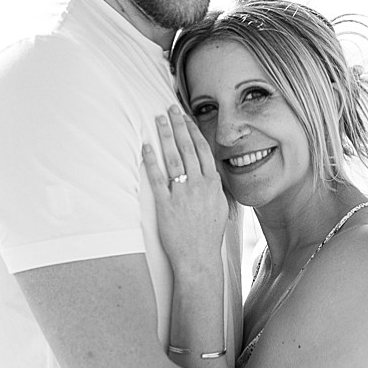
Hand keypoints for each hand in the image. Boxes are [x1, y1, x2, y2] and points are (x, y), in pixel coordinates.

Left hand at [142, 107, 228, 270]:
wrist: (199, 258)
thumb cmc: (208, 236)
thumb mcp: (221, 207)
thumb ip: (216, 188)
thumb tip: (211, 174)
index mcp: (213, 184)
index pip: (203, 150)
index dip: (194, 131)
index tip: (187, 118)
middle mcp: (199, 185)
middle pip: (188, 148)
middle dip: (179, 125)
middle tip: (170, 109)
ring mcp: (182, 194)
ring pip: (173, 158)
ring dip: (165, 136)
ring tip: (158, 120)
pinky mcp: (166, 204)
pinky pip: (157, 178)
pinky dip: (151, 161)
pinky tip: (146, 147)